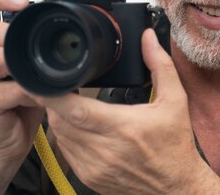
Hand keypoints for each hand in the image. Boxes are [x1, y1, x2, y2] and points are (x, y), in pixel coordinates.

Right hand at [0, 0, 44, 162]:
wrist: (8, 141)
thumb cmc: (22, 100)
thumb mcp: (33, 64)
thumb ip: (40, 36)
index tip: (23, 2)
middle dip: (16, 35)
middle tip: (36, 45)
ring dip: (24, 65)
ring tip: (40, 73)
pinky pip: (8, 90)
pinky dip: (30, 91)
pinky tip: (40, 95)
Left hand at [28, 29, 219, 194]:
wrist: (176, 186)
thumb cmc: (175, 145)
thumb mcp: (175, 100)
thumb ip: (160, 65)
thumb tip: (147, 38)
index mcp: (123, 127)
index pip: (76, 111)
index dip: (54, 95)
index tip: (42, 80)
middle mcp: (105, 150)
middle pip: (61, 122)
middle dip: (54, 101)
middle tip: (58, 83)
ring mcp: (94, 166)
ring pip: (60, 137)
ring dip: (59, 117)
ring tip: (67, 101)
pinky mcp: (89, 177)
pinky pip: (66, 152)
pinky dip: (65, 135)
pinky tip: (76, 124)